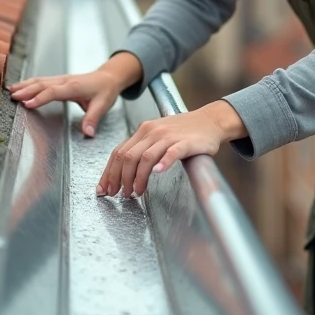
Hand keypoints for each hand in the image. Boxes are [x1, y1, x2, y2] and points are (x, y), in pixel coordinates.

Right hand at [9, 66, 120, 136]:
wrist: (109, 76)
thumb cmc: (105, 90)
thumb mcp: (103, 105)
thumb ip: (93, 119)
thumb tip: (87, 133)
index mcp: (74, 87)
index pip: (53, 92)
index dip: (39, 98)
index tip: (27, 104)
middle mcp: (65, 81)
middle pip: (42, 84)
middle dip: (26, 90)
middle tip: (12, 97)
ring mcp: (61, 79)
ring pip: (40, 80)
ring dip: (25, 85)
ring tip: (10, 90)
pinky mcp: (59, 80)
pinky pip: (42, 80)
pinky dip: (29, 83)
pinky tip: (20, 86)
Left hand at [97, 100, 246, 197]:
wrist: (210, 120)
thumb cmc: (184, 131)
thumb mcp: (158, 136)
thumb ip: (142, 149)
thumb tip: (123, 171)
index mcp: (143, 131)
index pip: (119, 152)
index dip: (109, 172)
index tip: (104, 189)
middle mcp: (152, 132)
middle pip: (128, 156)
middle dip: (120, 178)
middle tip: (120, 194)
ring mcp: (169, 136)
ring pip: (146, 157)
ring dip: (138, 177)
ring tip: (137, 192)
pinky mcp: (186, 142)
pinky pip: (172, 152)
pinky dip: (163, 163)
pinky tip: (158, 173)